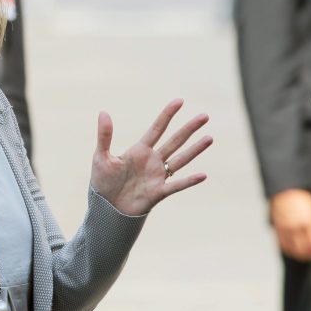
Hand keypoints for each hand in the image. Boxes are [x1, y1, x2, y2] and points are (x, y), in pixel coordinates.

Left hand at [90, 99, 211, 215]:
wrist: (105, 209)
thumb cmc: (102, 182)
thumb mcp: (101, 157)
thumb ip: (104, 136)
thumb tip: (103, 112)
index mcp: (139, 150)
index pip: (157, 128)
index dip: (168, 114)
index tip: (179, 101)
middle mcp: (152, 160)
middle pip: (175, 140)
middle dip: (189, 128)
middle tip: (204, 115)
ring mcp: (157, 176)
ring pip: (180, 159)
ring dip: (195, 149)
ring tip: (209, 138)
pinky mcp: (158, 193)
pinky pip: (176, 185)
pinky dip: (189, 181)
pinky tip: (203, 175)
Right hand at [269, 189, 310, 261]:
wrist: (286, 189)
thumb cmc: (302, 198)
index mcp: (308, 221)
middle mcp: (296, 225)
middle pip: (302, 248)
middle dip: (307, 255)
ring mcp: (285, 226)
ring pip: (291, 247)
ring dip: (296, 254)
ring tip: (301, 256)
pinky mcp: (277, 226)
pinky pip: (280, 242)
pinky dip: (286, 248)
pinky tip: (290, 250)